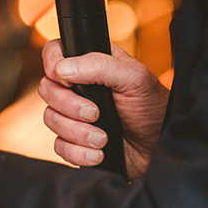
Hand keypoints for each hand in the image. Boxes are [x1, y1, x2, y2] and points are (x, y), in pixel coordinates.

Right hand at [38, 40, 168, 178]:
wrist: (160, 149)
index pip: (55, 53)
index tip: (69, 81)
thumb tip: (62, 69)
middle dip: (69, 106)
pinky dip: (78, 152)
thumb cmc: (153, 109)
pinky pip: (59, 146)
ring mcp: (75, 116)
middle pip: (47, 89)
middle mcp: (80, 88)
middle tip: (95, 114)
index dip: (53, 65)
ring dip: (77, 133)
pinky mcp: (75, 142)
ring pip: (50, 119)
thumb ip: (99, 66)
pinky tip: (99, 153)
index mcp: (92, 65)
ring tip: (103, 139)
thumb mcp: (134, 78)